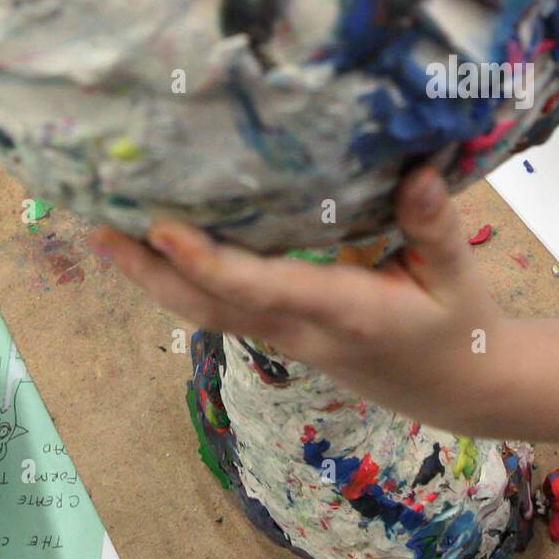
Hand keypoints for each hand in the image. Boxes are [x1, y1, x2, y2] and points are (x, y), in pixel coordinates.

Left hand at [89, 166, 509, 431]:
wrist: (458, 390)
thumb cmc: (458, 326)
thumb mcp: (457, 275)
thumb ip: (434, 224)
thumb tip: (416, 168)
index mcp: (346, 313)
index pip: (266, 290)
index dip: (210, 263)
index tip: (162, 229)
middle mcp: (302, 330)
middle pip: (210, 309)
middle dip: (151, 272)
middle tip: (99, 226)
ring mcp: (286, 337)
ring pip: (206, 313)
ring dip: (154, 278)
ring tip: (107, 231)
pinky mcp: (282, 333)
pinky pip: (221, 309)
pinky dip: (182, 280)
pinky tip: (159, 248)